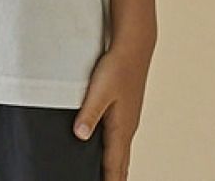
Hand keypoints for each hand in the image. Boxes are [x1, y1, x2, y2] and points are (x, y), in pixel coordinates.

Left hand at [73, 40, 153, 180]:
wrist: (134, 48)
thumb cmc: (118, 67)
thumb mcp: (99, 90)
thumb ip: (89, 113)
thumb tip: (80, 135)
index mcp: (121, 128)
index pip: (114, 164)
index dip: (110, 180)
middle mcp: (128, 127)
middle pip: (121, 163)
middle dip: (115, 178)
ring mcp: (129, 119)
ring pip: (122, 151)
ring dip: (116, 167)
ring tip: (111, 177)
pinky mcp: (126, 110)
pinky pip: (122, 139)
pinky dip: (117, 152)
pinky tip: (111, 149)